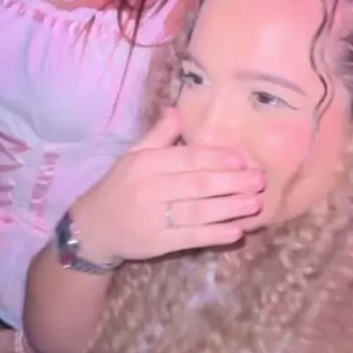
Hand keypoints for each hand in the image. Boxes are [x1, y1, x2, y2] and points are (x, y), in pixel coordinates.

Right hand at [72, 107, 264, 262]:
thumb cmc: (119, 187)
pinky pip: (191, 238)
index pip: (186, 159)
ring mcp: (154, 218)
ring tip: (255, 204)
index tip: (242, 159)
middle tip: (259, 180)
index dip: (216, 159)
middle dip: (231, 182)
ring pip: (198, 212)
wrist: (92, 227)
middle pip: (197, 185)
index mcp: (145, 164)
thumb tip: (179, 109)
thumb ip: (158, 135)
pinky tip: (236, 232)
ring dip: (229, 208)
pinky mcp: (158, 243)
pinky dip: (214, 235)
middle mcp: (150, 189)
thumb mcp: (132, 156)